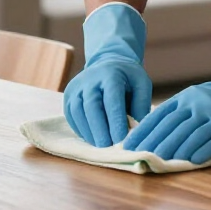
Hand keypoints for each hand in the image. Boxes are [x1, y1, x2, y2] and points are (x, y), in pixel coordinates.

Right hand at [63, 2, 151, 146]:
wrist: (108, 62)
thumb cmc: (128, 78)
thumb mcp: (141, 84)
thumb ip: (141, 105)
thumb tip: (137, 131)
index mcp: (111, 74)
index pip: (111, 99)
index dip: (115, 120)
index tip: (120, 139)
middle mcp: (90, 78)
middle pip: (91, 105)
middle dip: (100, 128)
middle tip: (108, 147)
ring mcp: (77, 86)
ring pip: (78, 111)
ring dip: (89, 131)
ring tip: (100, 145)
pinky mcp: (68, 95)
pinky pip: (71, 115)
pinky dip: (81, 129)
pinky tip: (92, 137)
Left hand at [122, 32, 210, 163]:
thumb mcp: (194, 98)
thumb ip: (176, 112)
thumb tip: (149, 133)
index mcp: (185, 98)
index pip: (159, 116)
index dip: (143, 131)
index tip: (128, 145)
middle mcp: (198, 104)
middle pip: (173, 126)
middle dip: (155, 143)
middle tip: (142, 157)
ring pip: (191, 134)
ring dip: (175, 150)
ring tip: (161, 161)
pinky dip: (202, 151)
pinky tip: (191, 161)